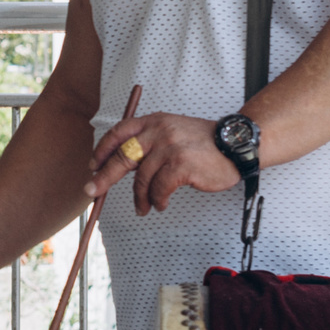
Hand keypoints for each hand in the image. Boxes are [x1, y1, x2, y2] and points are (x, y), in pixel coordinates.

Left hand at [85, 112, 239, 214]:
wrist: (236, 145)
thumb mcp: (173, 131)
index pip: (119, 132)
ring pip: (141, 179)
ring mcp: (170, 148)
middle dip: (104, 176)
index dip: (103, 149)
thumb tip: (122, 163)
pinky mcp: (181, 166)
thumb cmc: (205, 143)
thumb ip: (150, 142)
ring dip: (140, 197)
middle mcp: (159, 132)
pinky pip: (159, 189)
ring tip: (144, 208)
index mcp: (154, 121)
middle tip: (92, 190)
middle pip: (122, 156)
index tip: (93, 165)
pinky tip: (161, 204)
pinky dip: (157, 200)